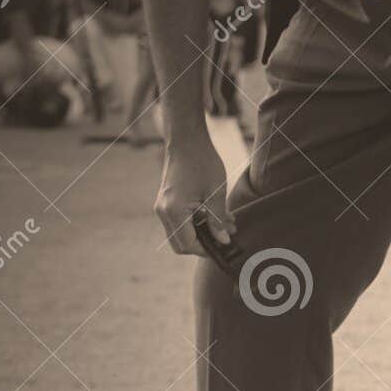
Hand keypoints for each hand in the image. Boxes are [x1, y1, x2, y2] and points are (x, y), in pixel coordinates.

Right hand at [154, 135, 232, 255]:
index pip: (187, 245)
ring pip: (181, 232)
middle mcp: (163, 211)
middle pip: (180, 243)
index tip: (224, 247)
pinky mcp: (167, 201)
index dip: (206, 250)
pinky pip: (181, 220)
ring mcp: (163, 206)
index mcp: (174, 211)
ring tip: (227, 224)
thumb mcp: (216, 194)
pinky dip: (197, 222)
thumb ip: (218, 220)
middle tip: (225, 238)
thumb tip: (223, 241)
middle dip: (203, 244)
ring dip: (203, 232)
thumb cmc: (202, 162)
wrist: (186, 140)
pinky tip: (218, 214)